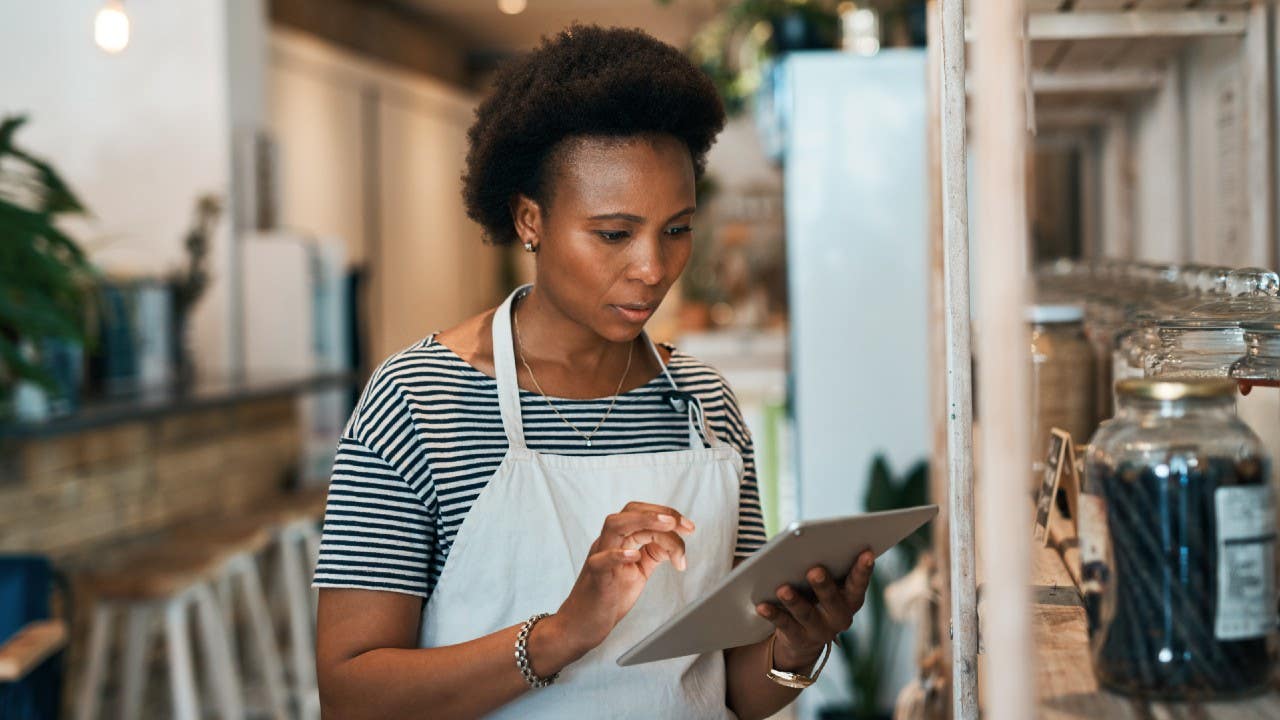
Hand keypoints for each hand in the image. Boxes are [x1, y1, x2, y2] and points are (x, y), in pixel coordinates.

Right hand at [553, 501, 694, 655]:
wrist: (581, 625)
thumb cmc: (608, 597)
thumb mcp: (638, 571)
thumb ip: (654, 554)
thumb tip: (676, 542)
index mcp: (618, 540)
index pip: (641, 513)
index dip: (667, 515)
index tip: (689, 527)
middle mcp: (607, 543)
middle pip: (629, 511)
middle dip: (658, 512)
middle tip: (682, 524)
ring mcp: (599, 558)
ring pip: (614, 526)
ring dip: (643, 520)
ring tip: (667, 526)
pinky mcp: (595, 579)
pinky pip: (601, 561)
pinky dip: (618, 554)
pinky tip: (635, 555)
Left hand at [754, 550, 874, 670]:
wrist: (804, 638)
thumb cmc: (814, 594)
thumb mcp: (823, 583)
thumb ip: (823, 566)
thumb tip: (807, 546)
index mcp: (850, 598)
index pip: (858, 583)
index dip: (863, 569)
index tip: (867, 552)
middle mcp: (840, 617)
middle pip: (833, 600)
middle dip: (824, 585)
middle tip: (815, 570)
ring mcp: (820, 631)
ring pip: (807, 614)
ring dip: (795, 601)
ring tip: (783, 589)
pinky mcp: (799, 639)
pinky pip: (785, 625)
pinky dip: (773, 614)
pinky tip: (762, 605)